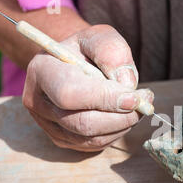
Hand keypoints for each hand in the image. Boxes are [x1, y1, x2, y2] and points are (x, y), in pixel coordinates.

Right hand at [23, 24, 152, 151]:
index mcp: (42, 71)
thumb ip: (114, 54)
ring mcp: (48, 125)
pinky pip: (95, 145)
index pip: (70, 94)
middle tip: (144, 103)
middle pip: (82, 123)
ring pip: (92, 138)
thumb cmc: (88, 50)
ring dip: (123, 125)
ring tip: (138, 106)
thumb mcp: (101, 38)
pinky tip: (124, 115)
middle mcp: (38, 102)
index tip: (134, 97)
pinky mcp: (62, 140)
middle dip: (121, 117)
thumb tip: (126, 85)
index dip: (105, 99)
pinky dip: (117, 132)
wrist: (73, 64)